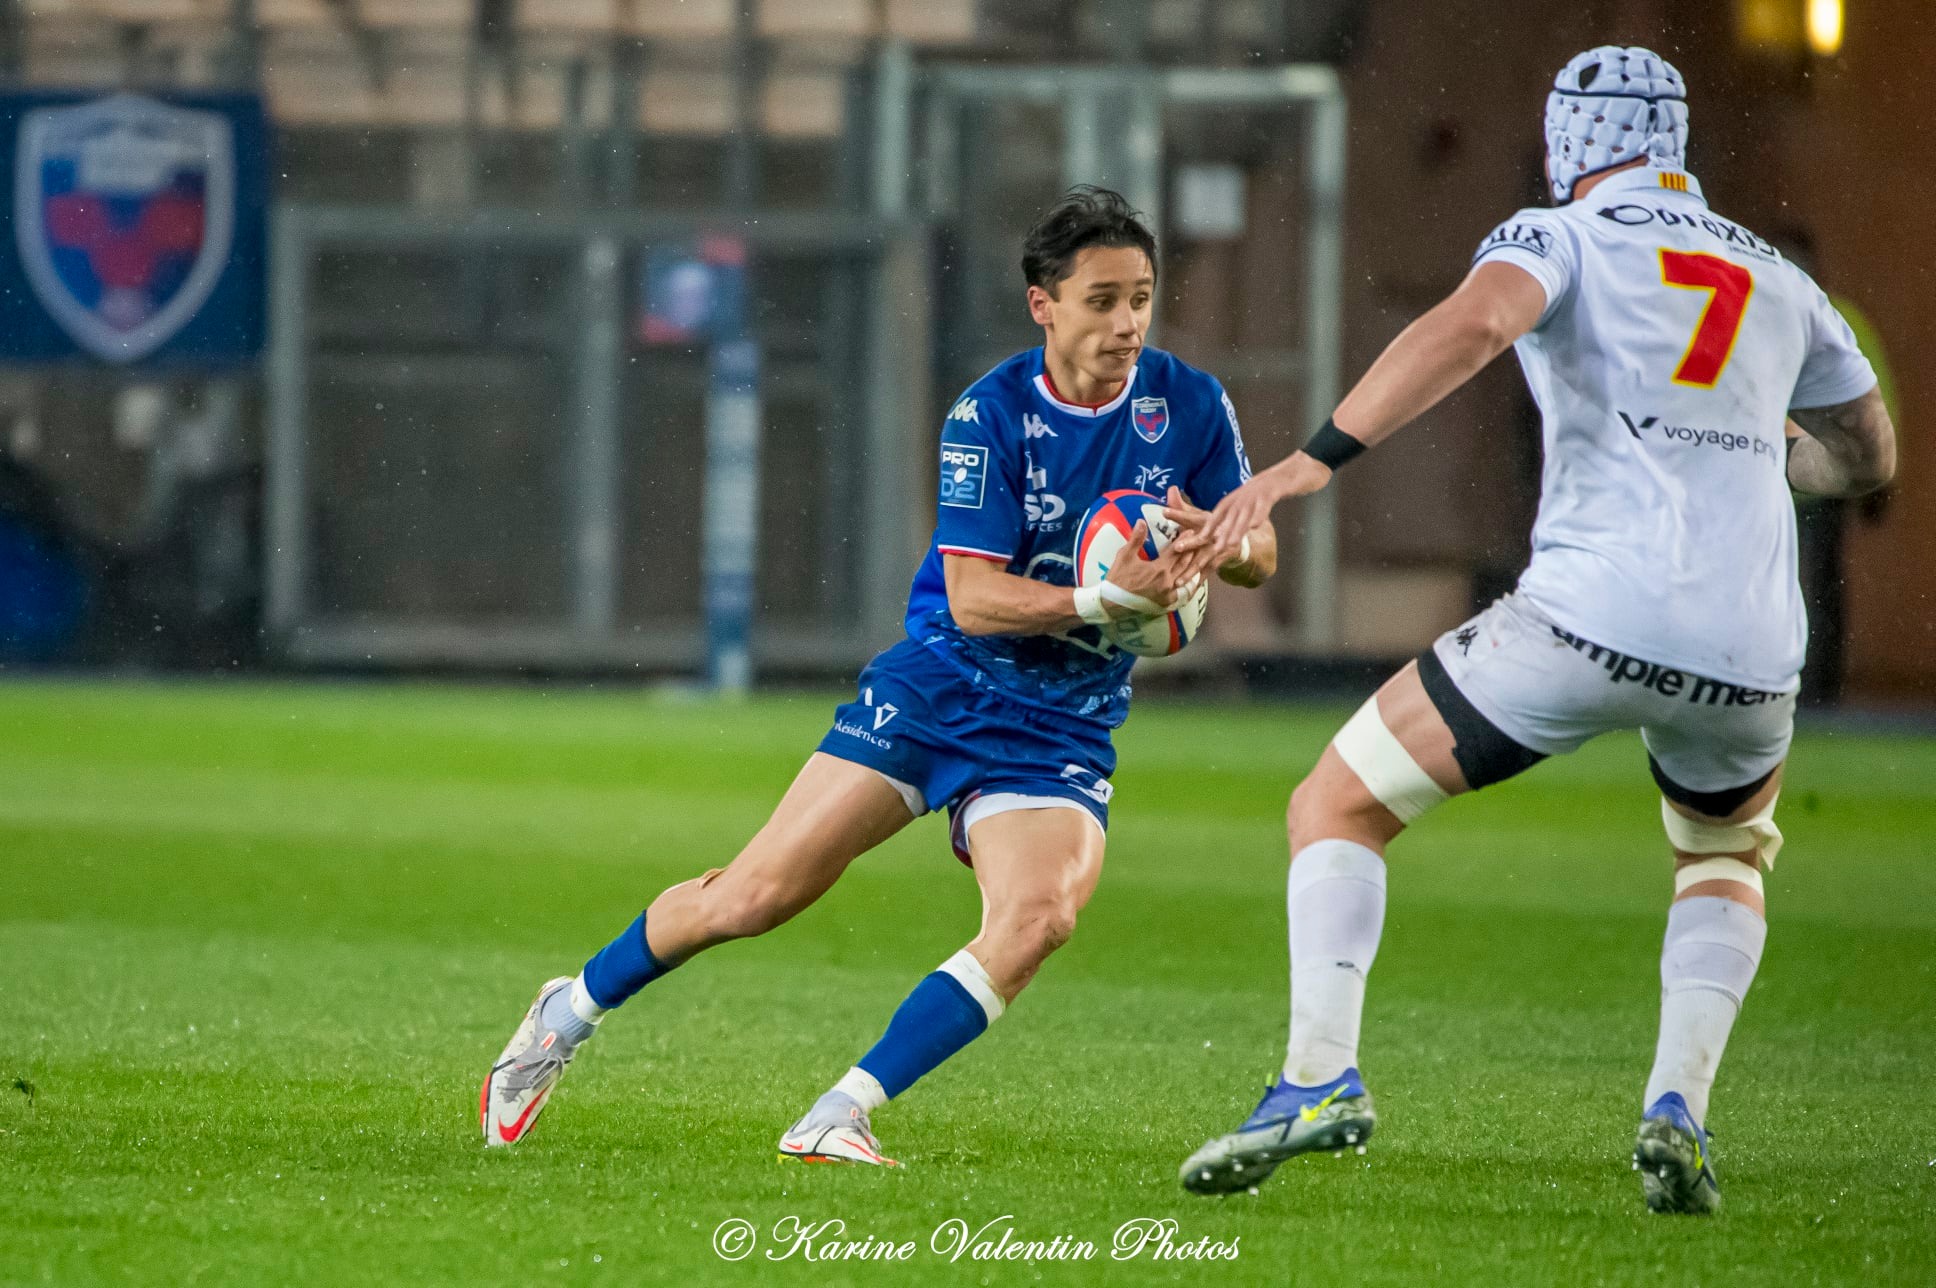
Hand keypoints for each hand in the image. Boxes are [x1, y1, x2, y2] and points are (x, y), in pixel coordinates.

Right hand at [1100, 518, 1196, 619]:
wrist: (1113, 603)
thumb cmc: (1118, 579)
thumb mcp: (1125, 556)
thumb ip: (1136, 539)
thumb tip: (1141, 521)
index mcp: (1159, 569)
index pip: (1176, 551)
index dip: (1184, 540)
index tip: (1191, 530)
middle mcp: (1168, 582)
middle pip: (1185, 564)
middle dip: (1192, 551)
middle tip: (1199, 541)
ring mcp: (1169, 595)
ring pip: (1186, 578)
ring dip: (1192, 567)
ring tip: (1198, 558)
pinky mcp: (1167, 603)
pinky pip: (1182, 592)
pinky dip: (1187, 584)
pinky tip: (1190, 578)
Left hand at [1162, 485, 1238, 581]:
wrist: (1239, 537)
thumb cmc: (1212, 526)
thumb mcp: (1198, 515)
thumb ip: (1182, 506)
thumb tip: (1170, 490)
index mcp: (1207, 520)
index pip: (1190, 516)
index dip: (1178, 514)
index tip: (1164, 512)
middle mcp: (1215, 534)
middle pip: (1200, 539)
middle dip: (1189, 544)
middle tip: (1176, 548)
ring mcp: (1219, 549)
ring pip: (1204, 559)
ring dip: (1192, 569)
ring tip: (1179, 580)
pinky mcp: (1219, 561)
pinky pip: (1206, 573)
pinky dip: (1197, 582)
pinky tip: (1187, 591)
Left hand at [1171, 454, 1331, 574]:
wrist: (1301, 468)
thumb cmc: (1278, 488)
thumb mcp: (1258, 500)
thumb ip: (1245, 514)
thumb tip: (1234, 532)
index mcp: (1238, 497)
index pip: (1218, 513)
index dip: (1205, 528)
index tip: (1194, 543)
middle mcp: (1244, 494)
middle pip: (1227, 515)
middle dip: (1215, 532)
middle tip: (1208, 549)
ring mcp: (1259, 490)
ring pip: (1244, 511)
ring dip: (1236, 528)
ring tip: (1228, 544)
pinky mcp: (1275, 488)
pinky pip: (1264, 502)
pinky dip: (1259, 513)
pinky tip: (1256, 525)